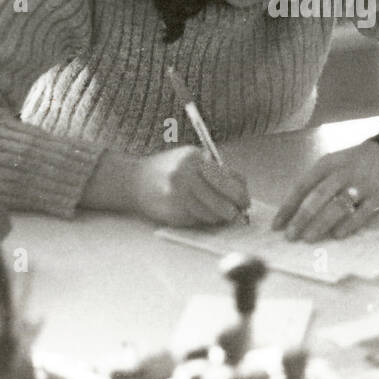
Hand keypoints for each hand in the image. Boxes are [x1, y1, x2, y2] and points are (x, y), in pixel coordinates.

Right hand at [132, 146, 249, 228]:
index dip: (241, 194)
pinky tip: (198, 211)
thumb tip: (242, 188)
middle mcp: (185, 176)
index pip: (228, 180)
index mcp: (194, 159)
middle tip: (238, 213)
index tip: (245, 201)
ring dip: (219, 217)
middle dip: (234, 210)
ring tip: (217, 212)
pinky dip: (203, 219)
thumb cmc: (167, 168)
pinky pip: (198, 220)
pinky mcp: (172, 213)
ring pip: (212, 215)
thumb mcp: (191, 158)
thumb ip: (216, 169)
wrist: (133, 181)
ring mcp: (177, 196)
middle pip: (223, 201)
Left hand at [273, 141, 378, 241]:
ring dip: (321, 223)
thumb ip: (312, 183)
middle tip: (290, 236)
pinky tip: (336, 236)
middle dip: (302, 217)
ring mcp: (362, 186)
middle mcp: (343, 173)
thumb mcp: (329, 164)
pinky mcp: (378, 198)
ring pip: (338, 206)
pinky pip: (361, 214)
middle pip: (319, 196)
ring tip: (308, 238)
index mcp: (327, 164)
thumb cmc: (349, 164)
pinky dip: (348, 225)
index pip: (302, 186)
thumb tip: (291, 211)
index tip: (276, 225)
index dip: (288, 206)